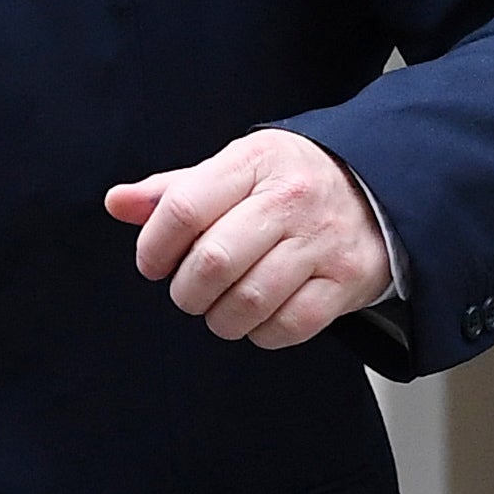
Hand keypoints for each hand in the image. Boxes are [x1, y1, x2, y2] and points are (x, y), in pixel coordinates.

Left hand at [105, 130, 392, 348]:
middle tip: (189, 292)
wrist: (376, 192)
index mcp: (256, 161)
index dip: (154, 246)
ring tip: (220, 308)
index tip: (153, 263)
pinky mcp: (346, 281)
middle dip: (186, 291)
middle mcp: (291, 198)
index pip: (184, 207)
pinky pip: (290, 326)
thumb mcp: (233, 169)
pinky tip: (258, 318)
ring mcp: (322, 241)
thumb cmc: (288, 184)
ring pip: (249, 300)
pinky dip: (262, 333)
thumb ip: (173, 190)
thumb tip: (117, 203)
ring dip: (221, 318)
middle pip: (213, 261)